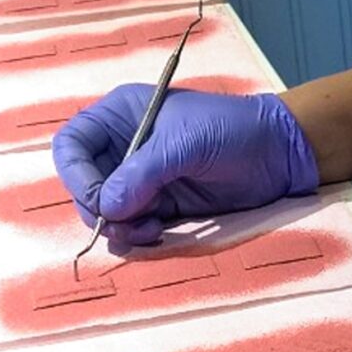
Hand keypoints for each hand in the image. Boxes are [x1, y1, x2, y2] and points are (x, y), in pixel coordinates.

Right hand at [52, 86, 318, 248]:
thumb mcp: (185, 144)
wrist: (278, 154)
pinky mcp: (162, 206)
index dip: (76, 175)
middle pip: (84, 184)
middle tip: (124, 222)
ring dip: (119, 226)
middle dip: (98, 208)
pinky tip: (158, 232)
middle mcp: (125, 147)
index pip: (72, 146)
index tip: (98, 199)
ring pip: (106, 211)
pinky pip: (132, 227)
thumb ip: (143, 174)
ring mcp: (143, 180)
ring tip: (149, 229)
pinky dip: (137, 236)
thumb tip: (106, 207)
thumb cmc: (233, 131)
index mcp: (121, 116)